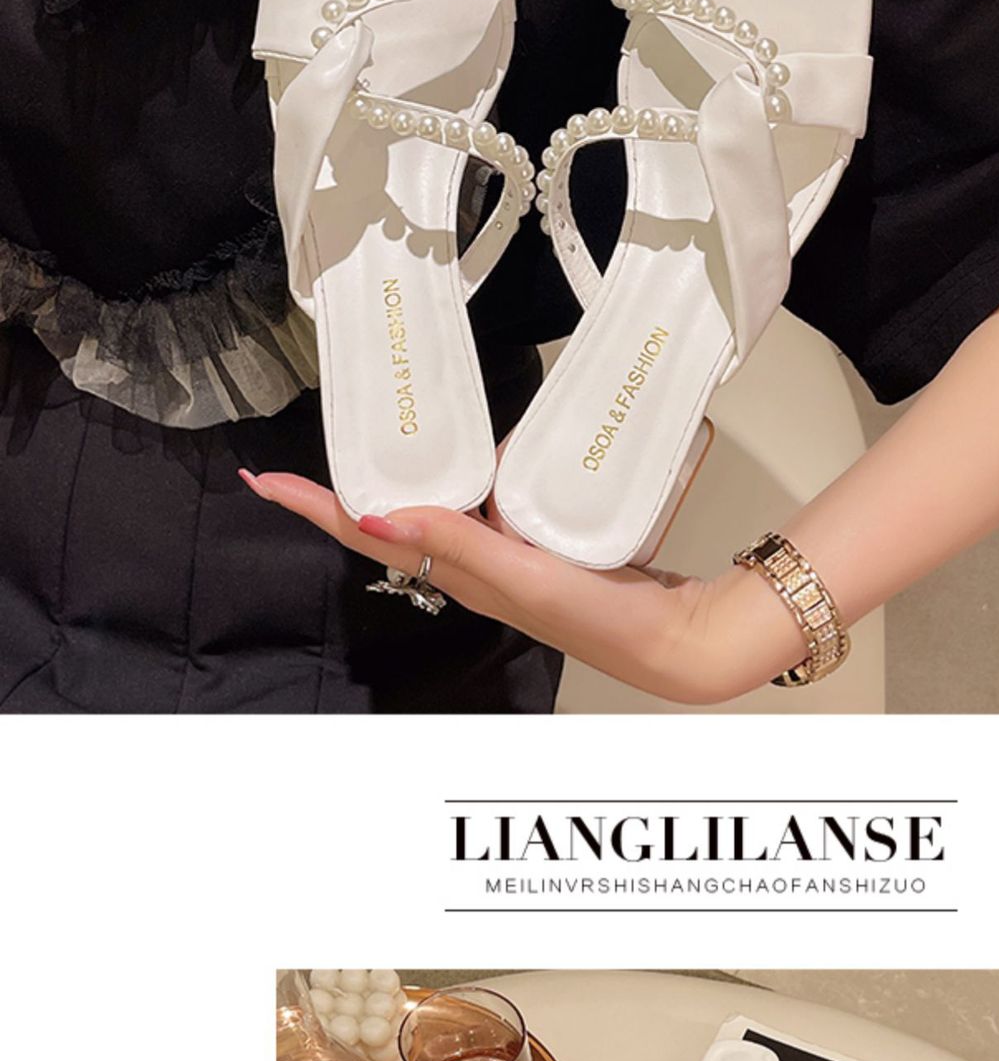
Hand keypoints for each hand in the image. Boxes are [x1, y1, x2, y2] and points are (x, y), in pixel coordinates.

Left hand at [239, 470, 808, 703]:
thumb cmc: (599, 618)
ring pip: (449, 497)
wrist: (673, 639)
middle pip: (394, 508)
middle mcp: (467, 564)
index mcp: (454, 572)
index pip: (365, 530)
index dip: (313, 504)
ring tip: (425, 421)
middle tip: (342, 422)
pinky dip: (489, 468)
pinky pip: (495, 497)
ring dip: (432, 462)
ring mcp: (502, 554)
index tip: (263, 477)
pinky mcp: (536, 542)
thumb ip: (457, 544)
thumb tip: (375, 516)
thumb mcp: (523, 576)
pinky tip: (503, 448)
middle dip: (361, 469)